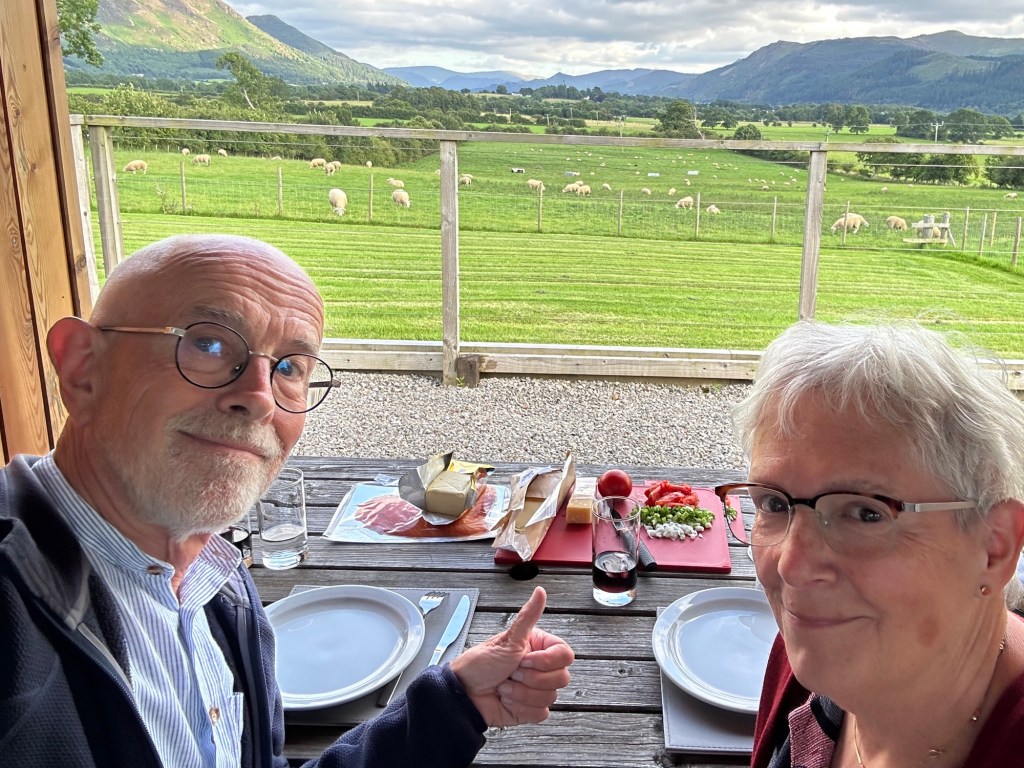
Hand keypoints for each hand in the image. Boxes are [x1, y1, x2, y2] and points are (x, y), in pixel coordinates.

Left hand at [450, 586, 573, 726]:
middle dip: (530, 678)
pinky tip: (507, 699)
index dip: (546, 661)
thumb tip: (540, 591)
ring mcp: (536, 689)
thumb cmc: (481, 663)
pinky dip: (520, 707)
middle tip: (511, 672)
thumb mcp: (508, 639)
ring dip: (521, 693)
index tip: (524, 659)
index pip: (565, 655)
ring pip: (550, 696)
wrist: (464, 694)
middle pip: (561, 678)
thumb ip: (528, 616)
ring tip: (505, 686)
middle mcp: (540, 668)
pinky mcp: (531, 709)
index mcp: (538, 648)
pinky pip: (541, 713)